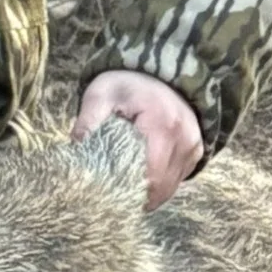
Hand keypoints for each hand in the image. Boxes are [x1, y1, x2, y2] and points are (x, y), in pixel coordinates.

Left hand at [73, 69, 205, 206]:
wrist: (158, 72)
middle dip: (137, 197)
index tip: (107, 196)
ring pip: (170, 187)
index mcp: (162, 123)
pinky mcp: (195, 152)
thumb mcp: (101, 95)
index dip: (128, 190)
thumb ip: (88, 121)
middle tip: (112, 199)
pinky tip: (142, 180)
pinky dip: (160, 185)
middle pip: (161, 186)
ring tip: (125, 193)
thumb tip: (76, 151)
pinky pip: (177, 179)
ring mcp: (193, 147)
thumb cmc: (127, 84)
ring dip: (149, 194)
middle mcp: (184, 138)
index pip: (149, 174)